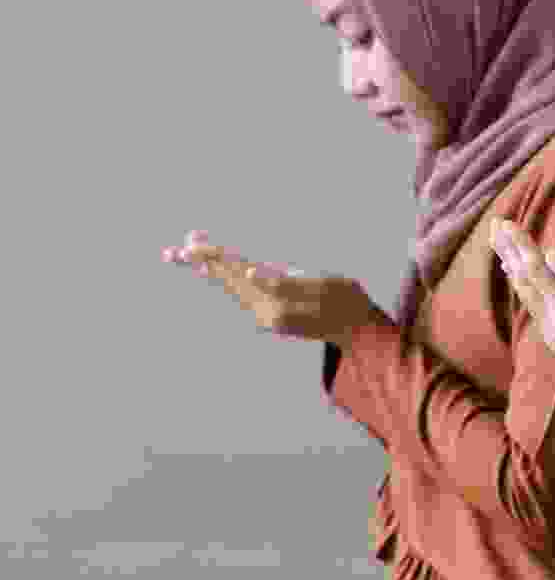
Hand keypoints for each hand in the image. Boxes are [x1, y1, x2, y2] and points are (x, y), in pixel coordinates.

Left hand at [161, 229, 386, 350]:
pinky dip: (224, 278)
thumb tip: (251, 271)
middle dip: (204, 262)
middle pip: (230, 280)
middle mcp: (267, 310)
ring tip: (180, 254)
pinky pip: (240, 293)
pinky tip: (208, 269)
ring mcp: (266, 315)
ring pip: (232, 287)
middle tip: (174, 250)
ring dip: (208, 268)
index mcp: (278, 300)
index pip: (243, 272)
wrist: (356, 333)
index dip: (218, 258)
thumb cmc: (346, 300)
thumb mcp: (328, 285)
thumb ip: (288, 280)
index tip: (191, 247)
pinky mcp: (268, 317)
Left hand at [489, 217, 554, 395]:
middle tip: (495, 224)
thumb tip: (549, 255)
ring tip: (501, 242)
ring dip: (515, 266)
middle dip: (509, 252)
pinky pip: (537, 305)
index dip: (521, 246)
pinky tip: (520, 273)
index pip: (537, 272)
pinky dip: (526, 284)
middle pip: (524, 283)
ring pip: (528, 295)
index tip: (504, 223)